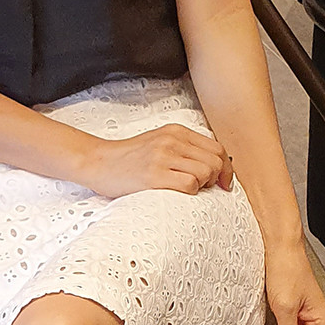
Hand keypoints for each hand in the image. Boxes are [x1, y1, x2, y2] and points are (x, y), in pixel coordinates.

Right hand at [80, 123, 233, 197]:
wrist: (99, 162)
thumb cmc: (129, 158)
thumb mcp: (159, 142)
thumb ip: (184, 148)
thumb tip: (215, 166)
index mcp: (176, 131)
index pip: (217, 148)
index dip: (226, 168)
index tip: (223, 182)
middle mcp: (172, 140)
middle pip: (216, 161)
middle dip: (216, 179)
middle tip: (205, 188)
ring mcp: (162, 157)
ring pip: (206, 173)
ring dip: (202, 186)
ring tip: (188, 189)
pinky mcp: (154, 175)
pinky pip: (189, 185)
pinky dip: (190, 192)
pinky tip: (178, 193)